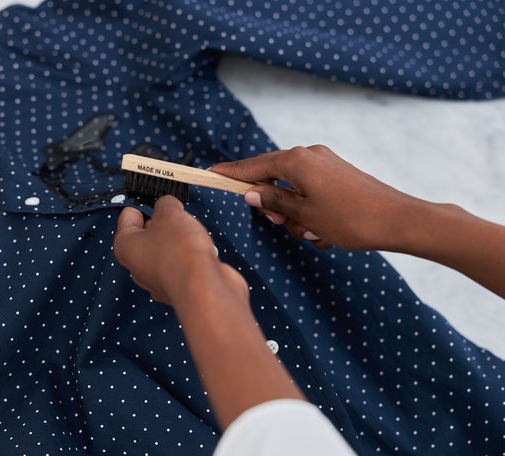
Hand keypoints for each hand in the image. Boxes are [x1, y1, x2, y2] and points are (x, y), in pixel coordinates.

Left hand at [113, 195, 247, 306]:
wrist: (204, 289)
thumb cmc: (180, 251)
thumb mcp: (170, 213)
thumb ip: (166, 204)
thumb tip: (168, 206)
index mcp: (125, 246)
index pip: (128, 216)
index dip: (144, 204)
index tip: (158, 198)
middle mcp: (137, 266)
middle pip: (147, 234)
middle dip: (163, 222)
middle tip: (178, 214)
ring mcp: (157, 280)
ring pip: (166, 249)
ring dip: (179, 239)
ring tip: (192, 234)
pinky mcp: (178, 287)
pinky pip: (182, 264)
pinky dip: (191, 256)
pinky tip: (202, 252)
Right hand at [211, 145, 423, 250]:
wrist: (399, 220)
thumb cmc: (351, 219)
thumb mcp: (304, 215)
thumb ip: (273, 202)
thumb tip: (251, 193)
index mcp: (296, 161)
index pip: (253, 166)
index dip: (231, 173)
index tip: (210, 174)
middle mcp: (309, 155)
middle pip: (272, 178)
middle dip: (274, 205)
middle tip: (286, 225)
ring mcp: (324, 163)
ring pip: (292, 189)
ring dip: (296, 214)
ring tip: (315, 232)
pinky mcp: (337, 174)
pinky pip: (310, 192)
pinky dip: (310, 211)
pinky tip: (325, 230)